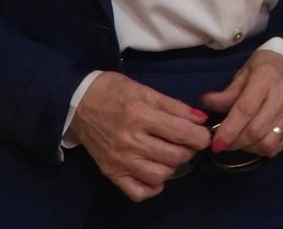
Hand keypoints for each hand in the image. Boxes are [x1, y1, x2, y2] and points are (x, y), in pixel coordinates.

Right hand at [68, 72, 210, 201]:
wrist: (78, 103)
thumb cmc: (115, 92)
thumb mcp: (146, 91)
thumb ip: (175, 106)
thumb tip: (201, 119)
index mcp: (140, 116)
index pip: (181, 133)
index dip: (200, 136)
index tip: (204, 135)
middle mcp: (130, 142)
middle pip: (174, 156)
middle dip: (189, 150)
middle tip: (188, 142)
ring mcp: (119, 160)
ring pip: (159, 175)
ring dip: (173, 167)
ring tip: (172, 154)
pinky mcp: (110, 173)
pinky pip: (137, 192)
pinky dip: (152, 187)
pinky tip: (156, 172)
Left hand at [202, 50, 282, 157]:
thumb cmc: (269, 64)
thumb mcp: (247, 70)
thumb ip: (228, 91)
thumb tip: (206, 104)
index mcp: (265, 79)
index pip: (245, 110)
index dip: (228, 129)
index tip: (216, 142)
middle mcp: (281, 97)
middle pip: (256, 130)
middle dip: (235, 142)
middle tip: (224, 143)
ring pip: (268, 142)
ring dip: (249, 148)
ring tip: (239, 142)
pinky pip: (279, 146)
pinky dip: (263, 150)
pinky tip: (255, 143)